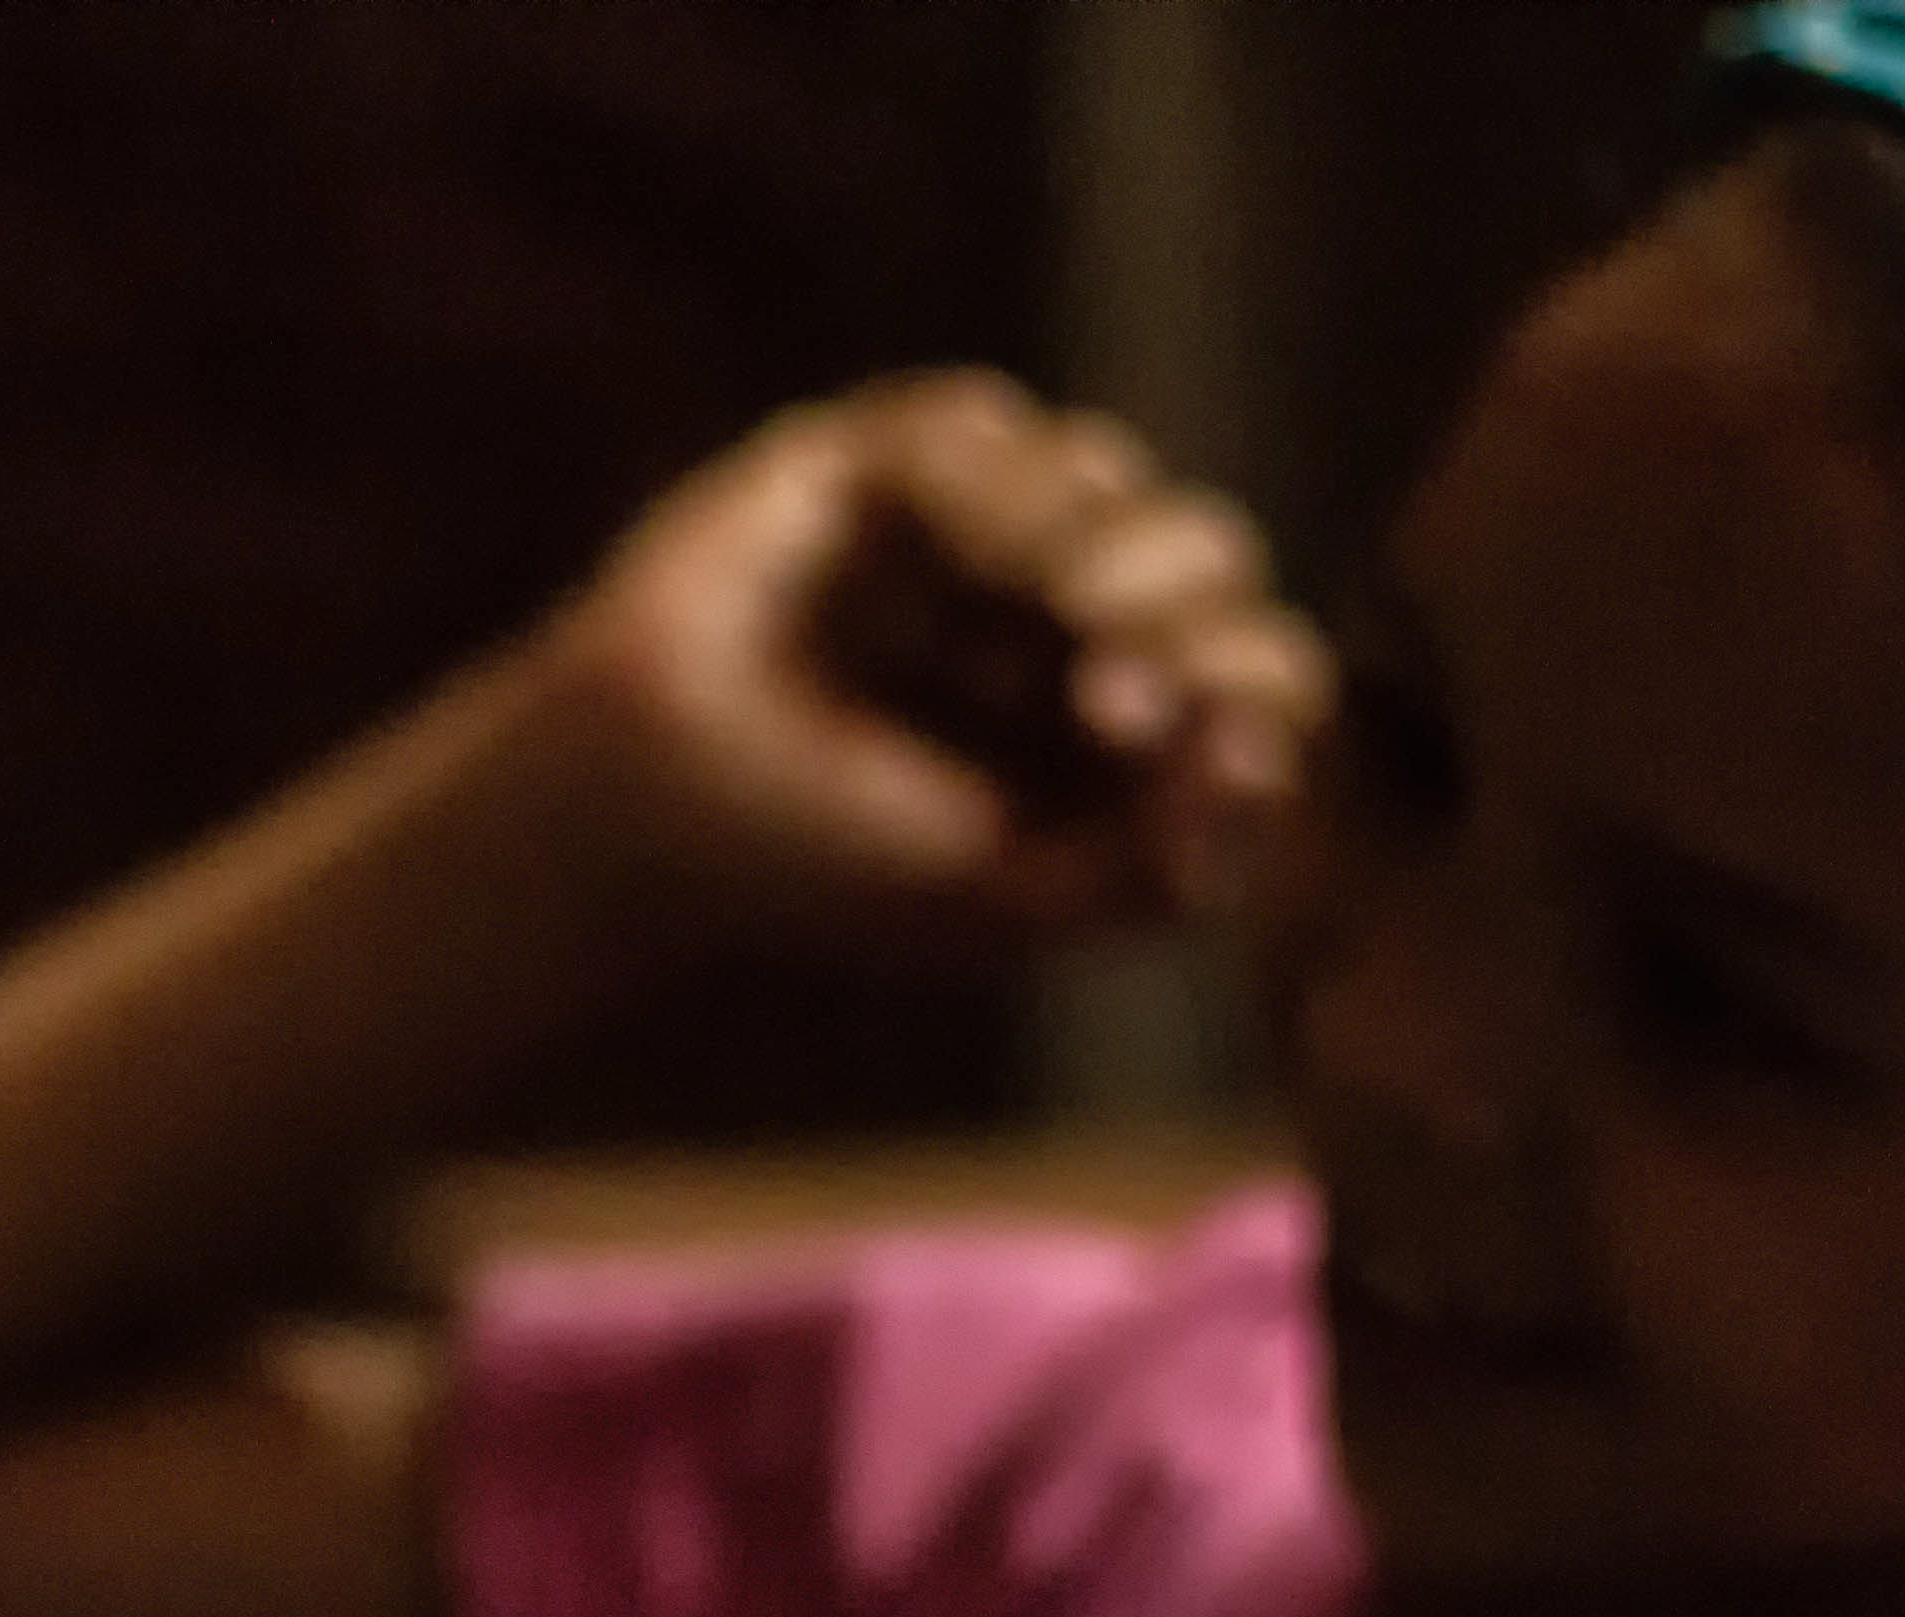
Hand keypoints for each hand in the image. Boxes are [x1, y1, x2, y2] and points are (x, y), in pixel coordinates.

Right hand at [540, 370, 1328, 956]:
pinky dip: (995, 492)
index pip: (1254, 675)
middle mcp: (1058, 621)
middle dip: (1186, 624)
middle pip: (1212, 563)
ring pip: (1121, 483)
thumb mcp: (1012, 900)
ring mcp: (976, 533)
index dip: (1251, 694)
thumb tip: (1265, 755)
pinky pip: (995, 427)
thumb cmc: (817, 870)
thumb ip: (1162, 864)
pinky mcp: (886, 460)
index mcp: (1109, 735)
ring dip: (1096, 554)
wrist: (639, 804)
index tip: (1191, 745)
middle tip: (1111, 698)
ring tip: (1029, 636)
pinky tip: (938, 557)